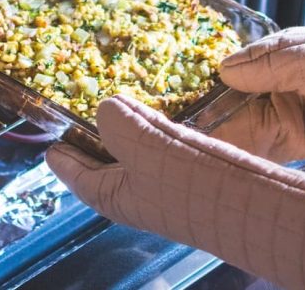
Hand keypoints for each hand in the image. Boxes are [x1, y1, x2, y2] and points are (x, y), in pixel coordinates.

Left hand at [46, 95, 304, 289]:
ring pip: (136, 152)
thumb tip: (106, 107)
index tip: (51, 143)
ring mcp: (166, 187)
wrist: (253, 203)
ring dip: (128, 128)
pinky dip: (156, 129)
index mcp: (116, 197)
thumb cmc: (191, 184)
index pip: (77, 176)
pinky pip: (164, 149)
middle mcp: (138, 195)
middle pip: (106, 163)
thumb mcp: (145, 145)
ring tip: (123, 102)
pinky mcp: (193, 176)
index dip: (62, 157)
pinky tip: (163, 112)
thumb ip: (119, 122)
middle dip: (95, 138)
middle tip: (85, 110)